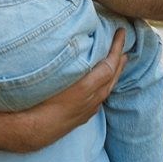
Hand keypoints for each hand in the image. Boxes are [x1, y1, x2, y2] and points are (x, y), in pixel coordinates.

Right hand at [3, 29, 127, 151]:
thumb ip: (74, 62)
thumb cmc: (44, 100)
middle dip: (120, 60)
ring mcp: (90, 107)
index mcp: (90, 86)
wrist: (38, 128)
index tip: (122, 32)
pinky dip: (106, 85)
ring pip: (109, 87)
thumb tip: (83, 45)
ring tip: (117, 63)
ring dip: (114, 73)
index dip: (117, 46)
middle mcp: (94, 97)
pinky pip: (102, 97)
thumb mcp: (59, 77)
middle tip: (124, 48)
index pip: (110, 63)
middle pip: (113, 76)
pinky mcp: (84, 115)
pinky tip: (101, 85)